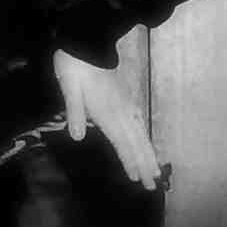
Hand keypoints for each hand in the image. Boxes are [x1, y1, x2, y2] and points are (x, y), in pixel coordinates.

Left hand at [53, 49, 160, 189]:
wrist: (86, 42)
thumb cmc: (74, 66)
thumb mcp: (69, 87)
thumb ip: (75, 111)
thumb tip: (78, 136)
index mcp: (107, 112)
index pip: (121, 142)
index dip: (129, 161)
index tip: (138, 179)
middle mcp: (121, 111)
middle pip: (136, 142)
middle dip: (145, 164)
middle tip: (153, 184)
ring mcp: (126, 104)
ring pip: (141, 133)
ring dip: (149, 153)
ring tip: (157, 171)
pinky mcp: (127, 99)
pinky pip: (139, 123)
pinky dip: (145, 137)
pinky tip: (147, 144)